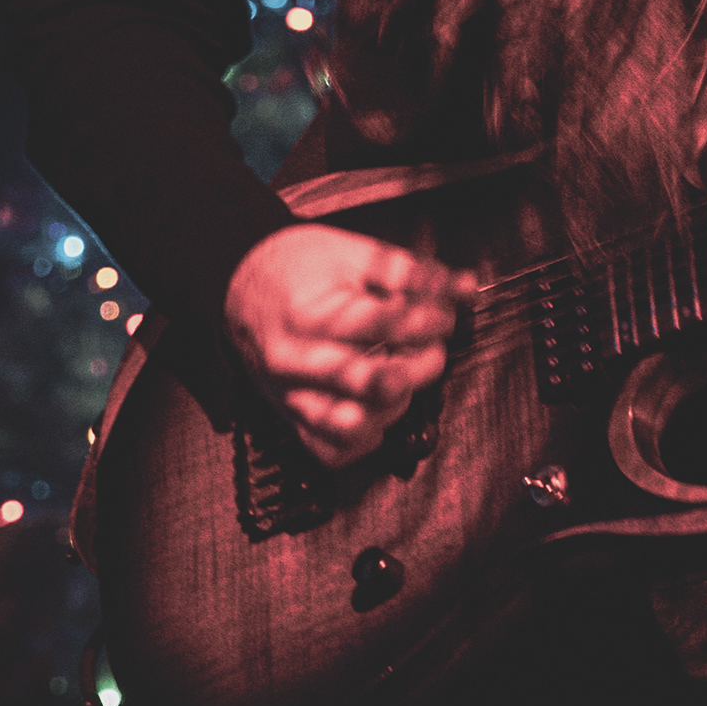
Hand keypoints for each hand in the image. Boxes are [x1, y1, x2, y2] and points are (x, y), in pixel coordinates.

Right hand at [223, 223, 478, 469]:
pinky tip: (378, 410)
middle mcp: (295, 361)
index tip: (444, 315)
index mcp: (310, 315)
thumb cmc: (299, 268)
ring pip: (352, 426)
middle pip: (372, 382)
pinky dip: (364, 439)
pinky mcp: (291, 417)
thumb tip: (467, 288)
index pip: (385, 326)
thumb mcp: (356, 254)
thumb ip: (414, 274)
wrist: (239, 284)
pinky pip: (331, 451)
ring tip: (400, 378)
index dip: (430, 321)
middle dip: (418, 366)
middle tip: (429, 349)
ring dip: (393, 406)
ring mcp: (291, 394)